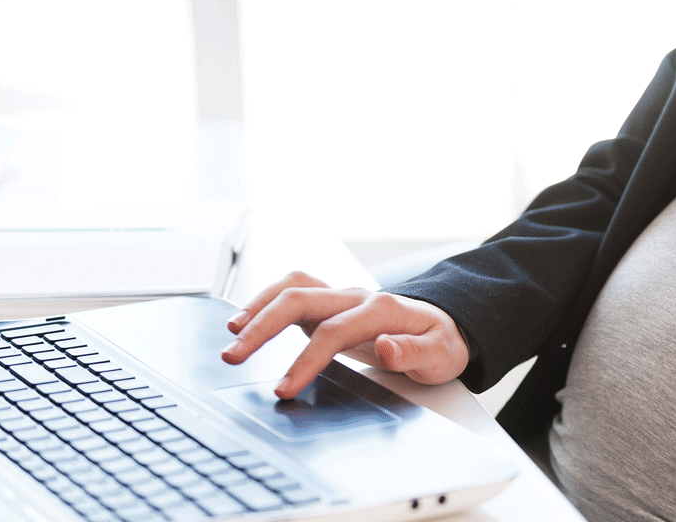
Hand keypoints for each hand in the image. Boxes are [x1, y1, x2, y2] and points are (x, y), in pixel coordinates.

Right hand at [220, 271, 468, 398]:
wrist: (444, 325)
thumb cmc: (440, 341)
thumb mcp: (441, 355)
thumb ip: (414, 352)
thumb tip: (386, 346)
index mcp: (381, 310)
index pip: (333, 332)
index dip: (305, 360)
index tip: (284, 387)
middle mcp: (355, 297)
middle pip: (300, 299)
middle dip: (262, 326)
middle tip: (234, 356)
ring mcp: (341, 297)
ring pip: (292, 287)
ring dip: (258, 307)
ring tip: (231, 334)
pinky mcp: (329, 304)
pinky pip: (292, 292)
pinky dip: (265, 301)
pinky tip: (246, 320)